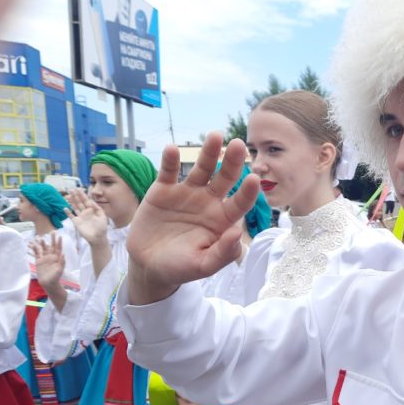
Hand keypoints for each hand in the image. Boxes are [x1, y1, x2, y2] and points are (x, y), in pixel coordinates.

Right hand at [30, 233, 65, 288]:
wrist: (48, 284)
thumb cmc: (55, 277)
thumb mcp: (60, 270)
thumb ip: (62, 262)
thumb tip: (63, 254)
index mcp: (57, 258)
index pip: (58, 248)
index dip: (59, 242)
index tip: (59, 236)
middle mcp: (51, 256)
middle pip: (51, 246)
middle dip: (51, 239)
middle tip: (52, 231)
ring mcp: (44, 258)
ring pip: (43, 248)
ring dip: (41, 243)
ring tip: (39, 236)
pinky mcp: (39, 261)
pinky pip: (36, 253)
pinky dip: (34, 249)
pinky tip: (32, 244)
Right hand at [66, 189, 108, 245]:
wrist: (98, 238)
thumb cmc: (102, 227)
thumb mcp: (102, 216)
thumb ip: (97, 208)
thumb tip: (91, 201)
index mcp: (92, 210)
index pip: (86, 201)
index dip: (82, 195)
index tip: (79, 189)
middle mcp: (85, 212)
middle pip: (79, 202)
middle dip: (76, 196)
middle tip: (71, 189)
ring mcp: (80, 217)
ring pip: (75, 207)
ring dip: (72, 201)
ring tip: (68, 195)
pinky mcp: (77, 222)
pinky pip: (71, 216)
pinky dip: (68, 213)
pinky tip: (65, 208)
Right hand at [126, 134, 259, 304]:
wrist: (149, 265)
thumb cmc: (181, 267)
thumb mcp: (203, 266)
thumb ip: (222, 253)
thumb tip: (237, 233)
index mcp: (222, 219)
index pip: (240, 202)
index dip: (247, 192)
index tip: (254, 180)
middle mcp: (208, 201)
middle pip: (224, 178)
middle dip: (232, 162)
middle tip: (237, 145)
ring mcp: (187, 193)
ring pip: (201, 168)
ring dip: (208, 152)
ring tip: (215, 136)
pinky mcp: (164, 190)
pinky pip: (169, 171)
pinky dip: (170, 160)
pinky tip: (173, 149)